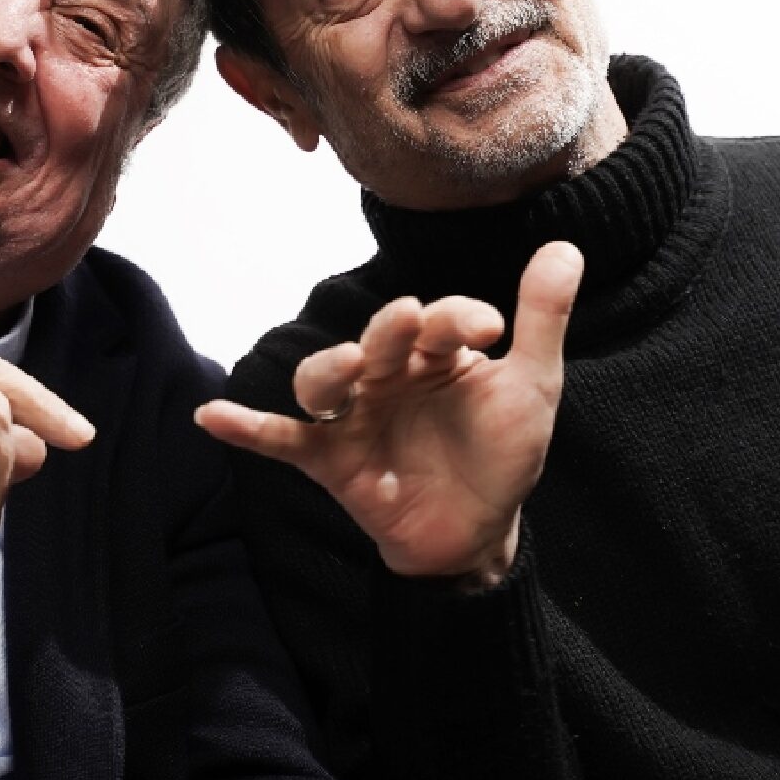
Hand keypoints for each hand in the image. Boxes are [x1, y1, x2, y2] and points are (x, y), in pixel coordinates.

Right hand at [196, 242, 583, 586]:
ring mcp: (355, 415)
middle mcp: (388, 374)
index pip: (441, 321)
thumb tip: (567, 247)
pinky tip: (212, 415)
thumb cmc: (500, 452)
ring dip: (329, 370)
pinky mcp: (329, 459)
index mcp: (436, 352)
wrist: (478, 532)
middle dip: (389, 330)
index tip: (494, 330)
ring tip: (346, 370)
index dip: (460, 319)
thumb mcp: (531, 386)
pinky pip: (280, 439)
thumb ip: (541, 319)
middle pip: (377, 341)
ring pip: (324, 380)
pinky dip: (246, 427)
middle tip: (407, 318)